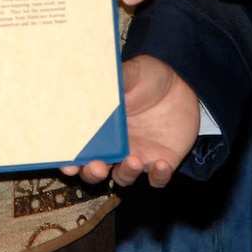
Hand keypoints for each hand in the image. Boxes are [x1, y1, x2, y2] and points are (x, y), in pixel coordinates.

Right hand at [61, 56, 201, 188]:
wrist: (183, 83)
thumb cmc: (150, 77)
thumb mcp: (131, 73)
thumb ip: (113, 81)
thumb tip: (91, 78)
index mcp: (102, 126)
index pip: (79, 147)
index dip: (71, 159)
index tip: (67, 163)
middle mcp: (116, 145)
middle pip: (96, 170)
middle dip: (92, 173)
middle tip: (96, 167)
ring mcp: (138, 155)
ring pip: (124, 177)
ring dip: (125, 174)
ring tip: (133, 161)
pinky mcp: (162, 161)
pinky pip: (158, 178)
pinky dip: (158, 176)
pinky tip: (161, 164)